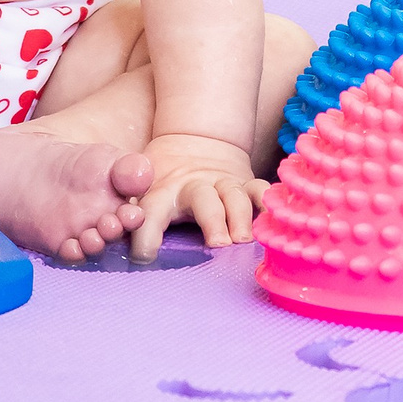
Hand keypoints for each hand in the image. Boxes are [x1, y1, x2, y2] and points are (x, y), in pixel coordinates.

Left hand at [128, 133, 267, 261]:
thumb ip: (136, 222)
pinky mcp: (245, 182)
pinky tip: (273, 217)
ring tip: (244, 238)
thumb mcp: (144, 194)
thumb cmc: (166, 184)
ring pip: (234, 195)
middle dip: (212, 221)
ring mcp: (223, 183)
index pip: (150, 213)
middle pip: (203, 200)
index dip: (146, 234)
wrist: (196, 141)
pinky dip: (267, 200)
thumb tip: (130, 260)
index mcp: (162, 193)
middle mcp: (194, 187)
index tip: (145, 257)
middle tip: (218, 244)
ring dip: (241, 216)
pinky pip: (259, 188)